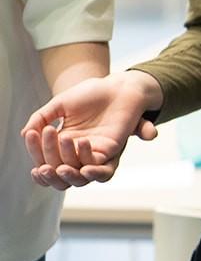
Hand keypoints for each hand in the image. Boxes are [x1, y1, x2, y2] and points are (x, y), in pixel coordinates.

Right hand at [21, 71, 159, 189]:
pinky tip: (82, 141)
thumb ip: (41, 118)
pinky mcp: (109, 150)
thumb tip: (25, 134)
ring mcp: (92, 153)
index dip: (35, 152)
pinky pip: (96, 163)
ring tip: (63, 138)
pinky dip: (87, 158)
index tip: (31, 136)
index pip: (44, 159)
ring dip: (67, 163)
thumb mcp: (60, 104)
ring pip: (75, 173)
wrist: (117, 87)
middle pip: (57, 172)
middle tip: (48, 136)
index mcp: (61, 143)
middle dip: (49, 160)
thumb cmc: (89, 94)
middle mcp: (75, 153)